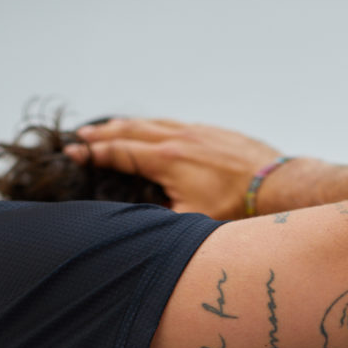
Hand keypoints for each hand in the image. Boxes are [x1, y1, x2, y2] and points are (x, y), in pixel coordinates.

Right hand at [64, 118, 281, 220]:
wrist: (275, 185)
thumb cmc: (235, 208)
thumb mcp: (192, 222)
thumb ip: (163, 220)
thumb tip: (142, 224)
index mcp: (166, 160)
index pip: (120, 152)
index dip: (94, 153)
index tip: (72, 151)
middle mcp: (178, 139)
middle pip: (130, 131)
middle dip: (103, 134)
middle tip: (81, 135)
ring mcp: (196, 132)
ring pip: (152, 124)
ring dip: (127, 125)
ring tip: (110, 127)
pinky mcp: (212, 131)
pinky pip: (174, 123)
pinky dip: (154, 125)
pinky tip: (153, 130)